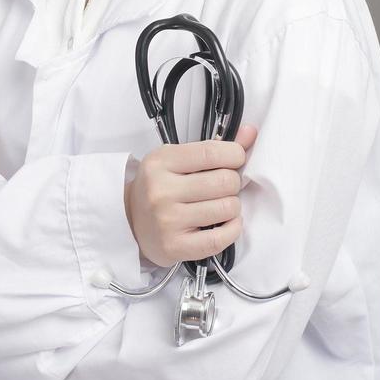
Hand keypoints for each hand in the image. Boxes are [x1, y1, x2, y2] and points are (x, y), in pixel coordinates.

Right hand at [124, 124, 258, 267]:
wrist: (130, 221)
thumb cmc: (158, 188)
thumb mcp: (177, 159)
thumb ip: (214, 147)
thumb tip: (249, 133)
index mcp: (162, 162)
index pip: (212, 153)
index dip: (235, 155)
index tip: (235, 159)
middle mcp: (162, 190)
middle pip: (224, 181)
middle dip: (233, 182)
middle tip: (224, 186)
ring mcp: (168, 220)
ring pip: (227, 208)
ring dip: (232, 206)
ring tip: (219, 204)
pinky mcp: (175, 246)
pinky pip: (221, 238)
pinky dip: (232, 229)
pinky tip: (224, 223)